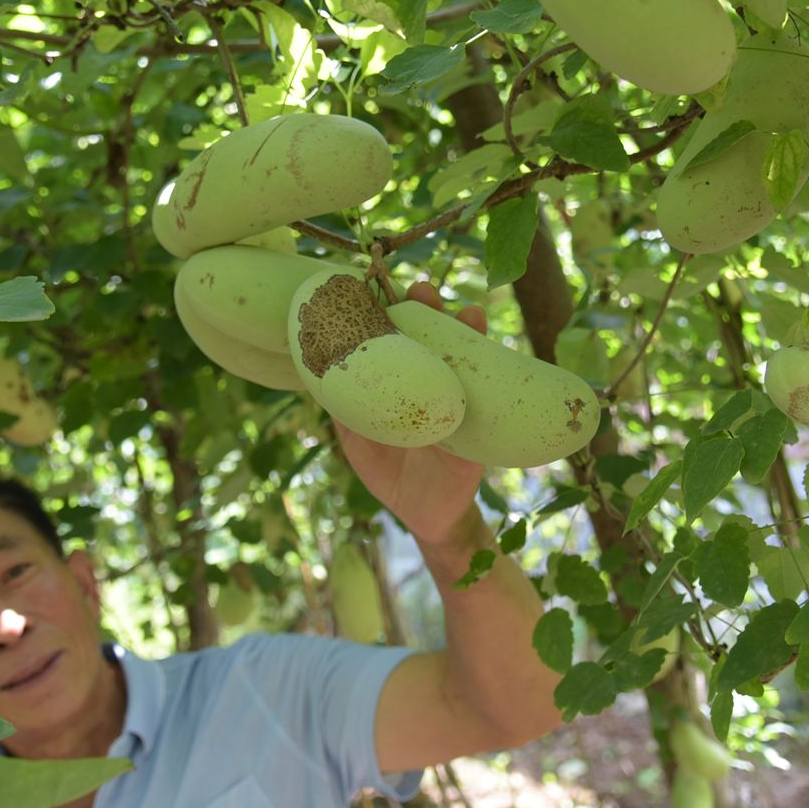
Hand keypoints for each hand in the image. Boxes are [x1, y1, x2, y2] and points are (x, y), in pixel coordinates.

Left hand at [332, 282, 488, 548]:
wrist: (424, 517)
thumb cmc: (390, 473)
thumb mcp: (357, 440)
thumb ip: (344, 408)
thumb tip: (315, 374)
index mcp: (403, 385)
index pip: (399, 340)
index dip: (392, 314)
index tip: (381, 291)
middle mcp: (433, 385)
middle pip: (434, 338)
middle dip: (430, 311)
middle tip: (422, 290)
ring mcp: (457, 403)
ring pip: (465, 357)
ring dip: (467, 331)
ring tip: (467, 312)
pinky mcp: (476, 430)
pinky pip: (486, 398)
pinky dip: (492, 373)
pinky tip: (493, 358)